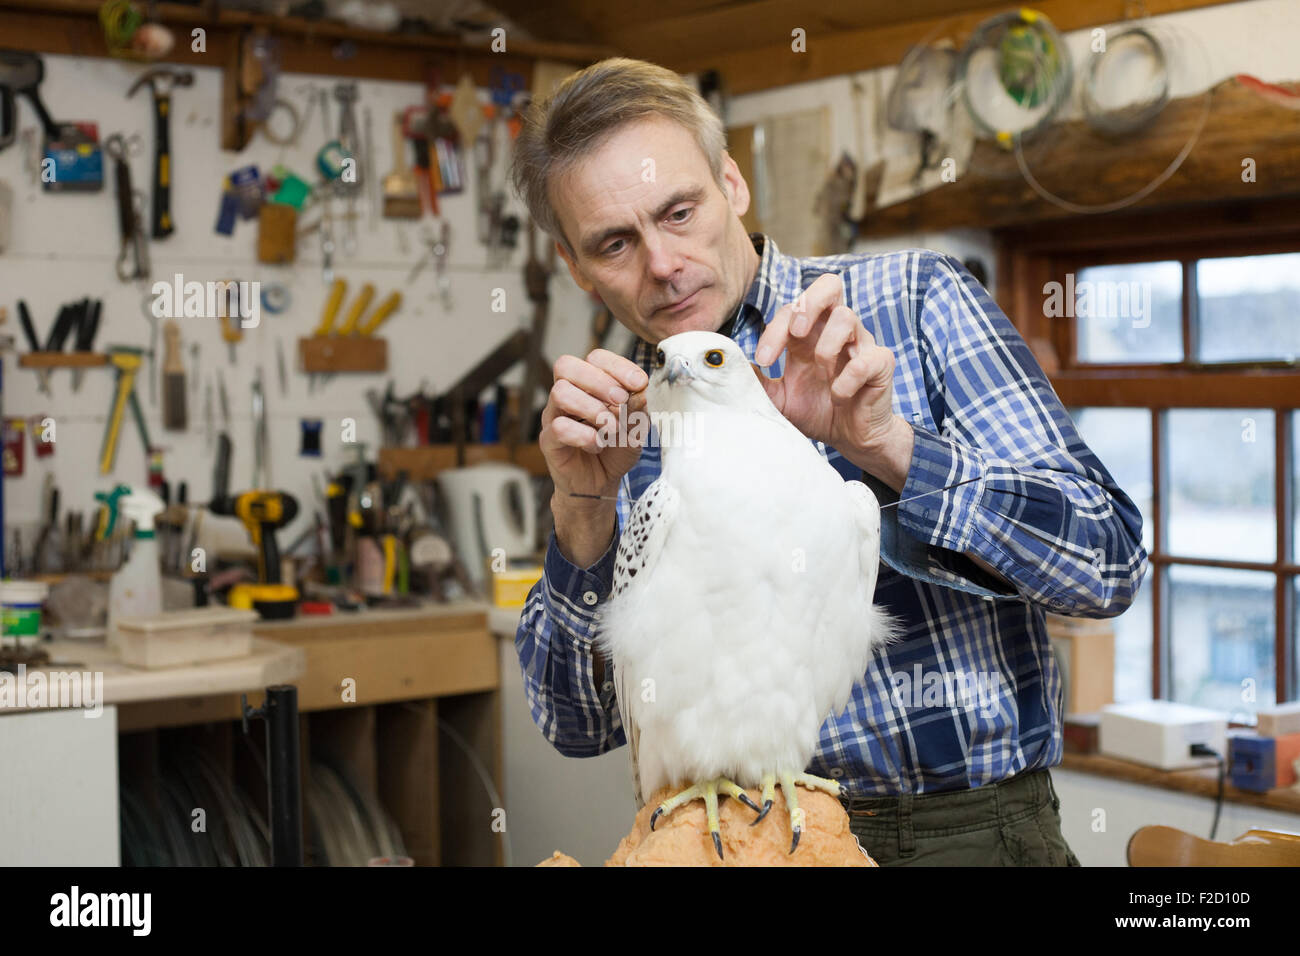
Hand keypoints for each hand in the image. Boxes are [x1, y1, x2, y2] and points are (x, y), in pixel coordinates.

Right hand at [541, 349, 648, 497]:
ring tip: (610, 427)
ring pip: (560, 393)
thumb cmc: (615, 450)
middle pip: (566, 366)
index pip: (595, 357)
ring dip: (592, 408)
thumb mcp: (636, 428)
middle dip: (599, 381)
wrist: (601, 483)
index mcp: (589, 385)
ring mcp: (554, 416)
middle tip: (620, 402)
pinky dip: (585, 436)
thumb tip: (640, 391)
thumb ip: (637, 409)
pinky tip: (598, 445)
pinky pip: (558, 427)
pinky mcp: (549, 440)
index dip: (617, 366)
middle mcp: (568, 394)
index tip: (639, 383)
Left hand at [752, 273, 899, 458]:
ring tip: (822, 375)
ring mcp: (860, 344)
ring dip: (827, 347)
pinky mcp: (880, 364)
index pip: (790, 309)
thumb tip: (724, 366)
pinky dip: (848, 379)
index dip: (774, 330)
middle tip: (796, 334)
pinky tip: (839, 397)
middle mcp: (835, 331)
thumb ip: (757, 381)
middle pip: (829, 284)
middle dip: (808, 304)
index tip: (764, 359)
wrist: (850, 438)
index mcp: (810, 334)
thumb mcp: (778, 398)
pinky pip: (867, 358)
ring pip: (847, 317)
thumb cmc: (817, 411)